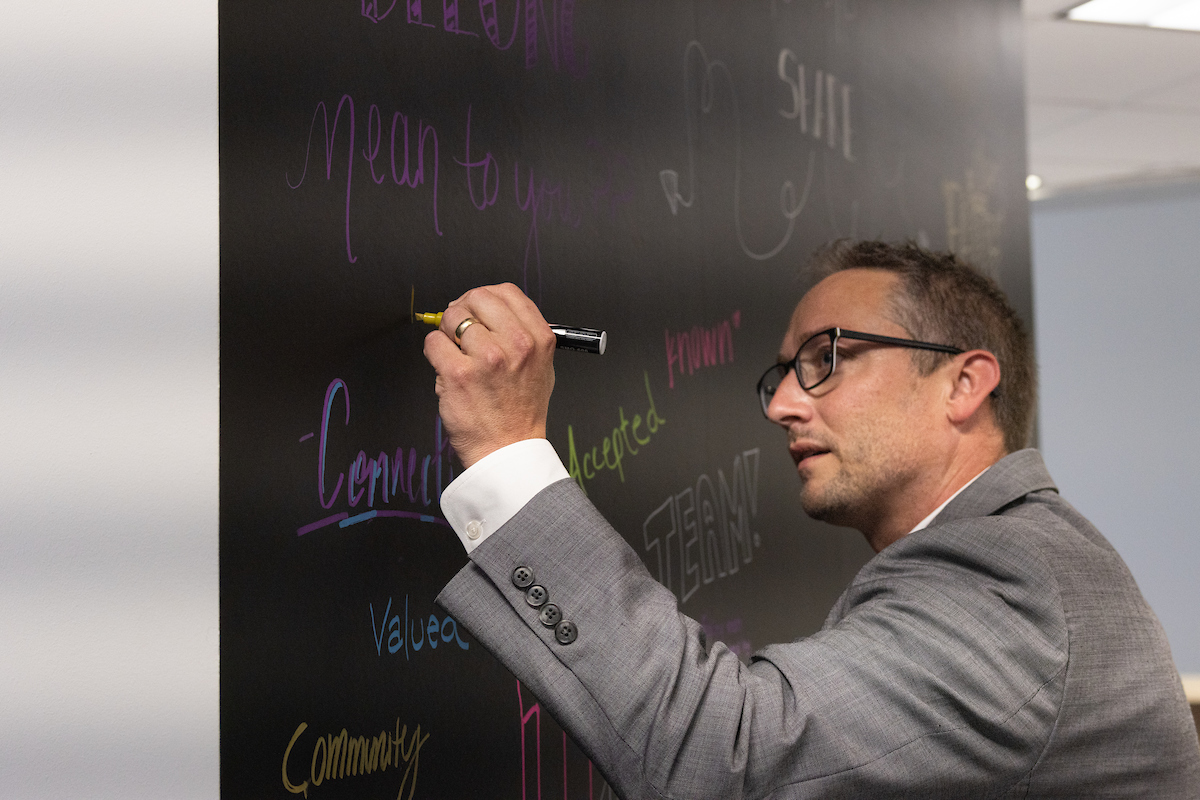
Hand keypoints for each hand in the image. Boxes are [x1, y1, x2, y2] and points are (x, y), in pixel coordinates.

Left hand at [422, 283, 557, 467]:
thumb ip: (524, 334)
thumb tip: (490, 312)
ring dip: (447, 332)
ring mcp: (487, 358)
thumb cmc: (521, 412)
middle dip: (463, 309)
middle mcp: (516, 345)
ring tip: (455, 353)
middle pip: (478, 297)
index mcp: (538, 339)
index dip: (485, 297)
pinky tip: (445, 366)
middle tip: (460, 329)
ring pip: (452, 318)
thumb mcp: (542, 367)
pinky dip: (434, 351)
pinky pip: (434, 342)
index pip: (507, 292)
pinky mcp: (458, 374)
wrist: (507, 449)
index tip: (477, 309)